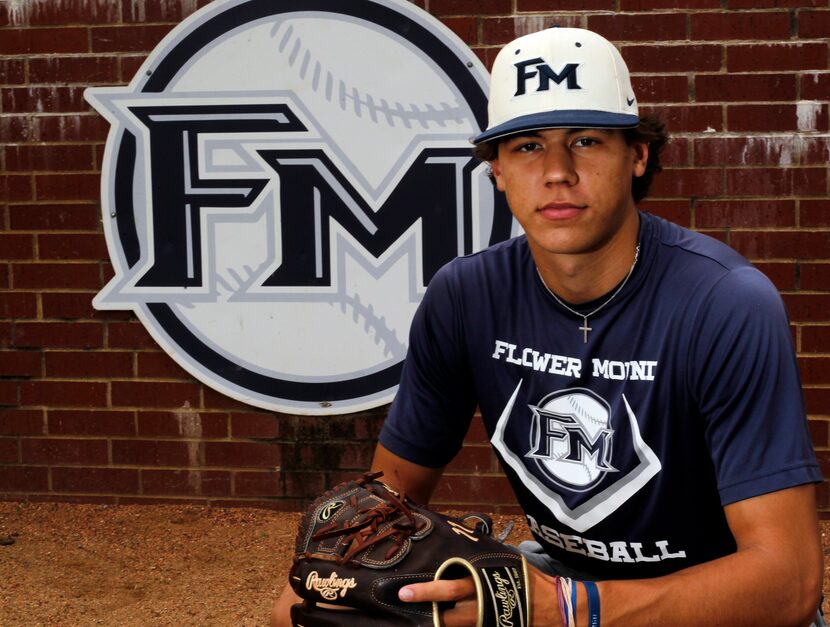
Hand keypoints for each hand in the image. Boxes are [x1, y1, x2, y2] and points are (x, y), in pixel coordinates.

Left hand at [398, 564, 561, 626]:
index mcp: (483, 584)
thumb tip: (464, 552)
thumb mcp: (507, 563)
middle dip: (428, 609)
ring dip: (443, 619)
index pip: (449, 588)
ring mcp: (488, 623)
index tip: (405, 592)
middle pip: (447, 614)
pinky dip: (460, 625)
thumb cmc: (531, 581)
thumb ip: (485, 561)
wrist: (558, 608)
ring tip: (432, 613)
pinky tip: (452, 620)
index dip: (427, 591)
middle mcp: (481, 607)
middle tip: (406, 601)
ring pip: (456, 626)